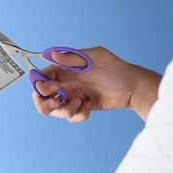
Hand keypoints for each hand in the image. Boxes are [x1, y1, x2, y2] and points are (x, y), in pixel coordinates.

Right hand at [33, 47, 160, 122]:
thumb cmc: (115, 68)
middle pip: (40, 98)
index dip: (41, 85)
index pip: (41, 78)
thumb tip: (53, 55)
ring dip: (65, 110)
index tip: (55, 88)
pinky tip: (90, 105)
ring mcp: (70, 97)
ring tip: (80, 103)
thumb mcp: (96, 57)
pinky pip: (70, 117)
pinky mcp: (79, 108)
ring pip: (54, 111)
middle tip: (57, 103)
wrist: (132, 87)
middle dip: (44, 104)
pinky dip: (79, 115)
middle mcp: (64, 83)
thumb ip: (73, 57)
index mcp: (63, 69)